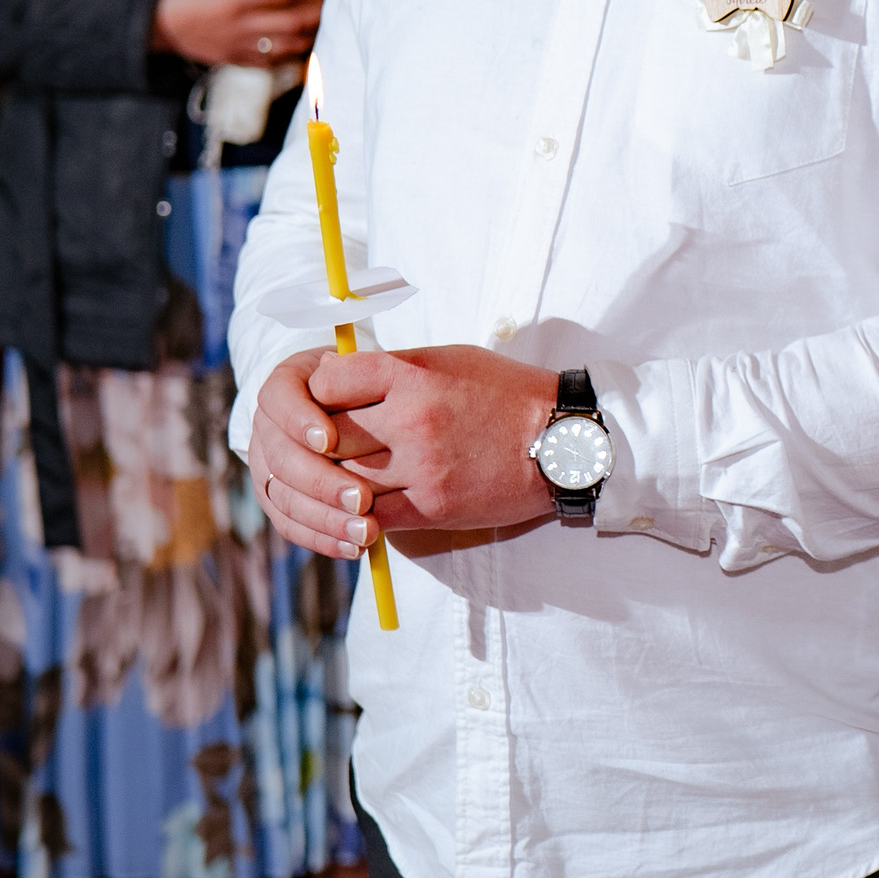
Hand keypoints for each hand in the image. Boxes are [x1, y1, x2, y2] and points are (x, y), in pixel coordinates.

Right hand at [152, 0, 323, 66]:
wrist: (153, 23)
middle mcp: (241, 27)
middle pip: (296, 20)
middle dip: (319, 5)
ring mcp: (242, 48)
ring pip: (292, 45)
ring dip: (313, 29)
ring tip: (323, 15)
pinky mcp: (240, 61)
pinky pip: (278, 60)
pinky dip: (296, 49)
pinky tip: (305, 37)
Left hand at [248, 345, 559, 551]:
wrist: (562, 441)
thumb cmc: (506, 393)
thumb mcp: (449, 360)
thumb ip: (390, 369)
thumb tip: (331, 375)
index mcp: (413, 375)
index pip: (327, 383)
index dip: (316, 393)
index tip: (325, 400)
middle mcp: (412, 420)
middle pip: (326, 437)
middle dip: (318, 442)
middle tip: (324, 444)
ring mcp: (421, 467)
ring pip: (342, 480)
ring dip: (336, 480)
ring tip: (345, 473)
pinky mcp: (432, 507)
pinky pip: (371, 517)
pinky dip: (357, 515)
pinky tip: (361, 506)